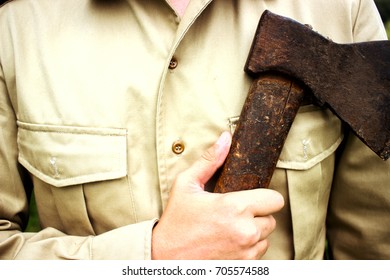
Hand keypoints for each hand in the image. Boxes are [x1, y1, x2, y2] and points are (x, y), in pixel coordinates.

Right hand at [151, 131, 283, 258]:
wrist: (166, 257)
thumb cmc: (176, 220)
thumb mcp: (186, 185)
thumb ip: (209, 160)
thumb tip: (225, 138)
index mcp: (235, 207)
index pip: (275, 200)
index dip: (264, 197)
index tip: (250, 198)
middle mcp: (245, 231)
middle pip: (272, 219)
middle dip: (257, 215)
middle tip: (235, 214)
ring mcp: (245, 251)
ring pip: (266, 237)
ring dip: (254, 232)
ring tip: (231, 228)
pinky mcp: (243, 266)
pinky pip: (258, 253)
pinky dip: (248, 247)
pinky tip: (229, 242)